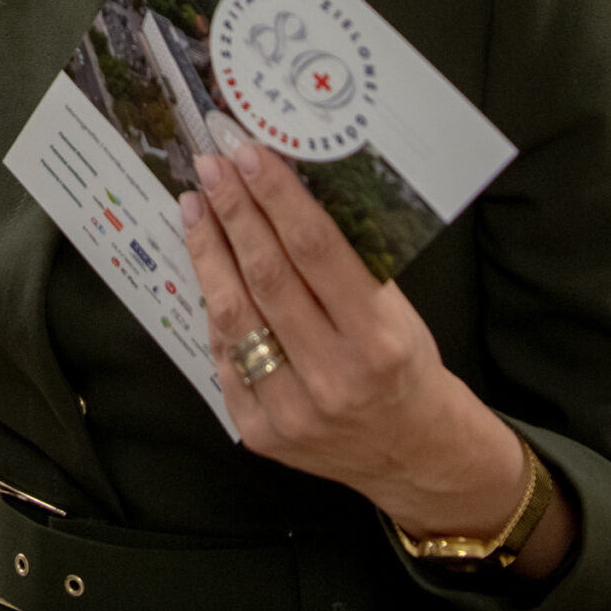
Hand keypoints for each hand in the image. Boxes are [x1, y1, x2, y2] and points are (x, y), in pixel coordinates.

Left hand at [181, 143, 575, 579]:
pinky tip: (206, 269)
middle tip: (211, 168)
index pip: (315, 250)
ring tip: (195, 207)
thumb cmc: (405, 367)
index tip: (248, 155)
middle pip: (266, 276)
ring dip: (208, 252)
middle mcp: (334, 376)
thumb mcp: (397, 313)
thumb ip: (347, 266)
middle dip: (234, 213)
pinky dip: (214, 307)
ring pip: (233, 315)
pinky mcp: (260, 430)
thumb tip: (288, 193)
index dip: (276, 197)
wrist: (415, 455)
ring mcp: (291, 409)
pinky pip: (224, 355)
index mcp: (379, 339)